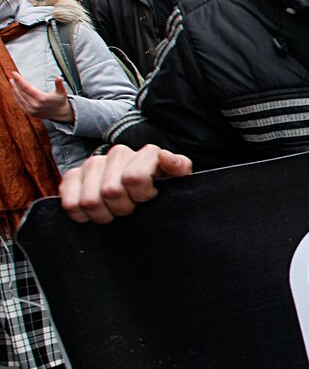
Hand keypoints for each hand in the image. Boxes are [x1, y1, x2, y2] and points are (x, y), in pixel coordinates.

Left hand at [9, 73, 73, 123]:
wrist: (60, 114)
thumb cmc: (60, 101)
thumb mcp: (62, 92)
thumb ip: (60, 84)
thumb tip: (59, 78)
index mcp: (42, 99)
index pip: (26, 87)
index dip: (19, 80)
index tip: (15, 74)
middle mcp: (35, 105)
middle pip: (21, 92)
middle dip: (16, 83)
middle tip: (13, 76)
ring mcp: (31, 110)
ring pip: (19, 98)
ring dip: (14, 89)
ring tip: (12, 82)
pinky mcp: (29, 113)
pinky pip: (20, 103)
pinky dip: (16, 97)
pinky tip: (15, 91)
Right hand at [58, 144, 193, 223]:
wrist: (140, 194)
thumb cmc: (161, 188)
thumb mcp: (178, 179)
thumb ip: (179, 167)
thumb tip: (164, 156)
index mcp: (145, 153)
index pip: (134, 177)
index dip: (142, 195)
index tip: (147, 198)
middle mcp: (118, 154)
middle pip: (111, 192)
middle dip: (123, 208)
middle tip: (130, 208)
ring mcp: (93, 163)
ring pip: (90, 200)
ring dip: (104, 214)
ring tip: (114, 210)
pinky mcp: (72, 176)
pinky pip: (69, 203)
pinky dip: (82, 215)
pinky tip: (95, 212)